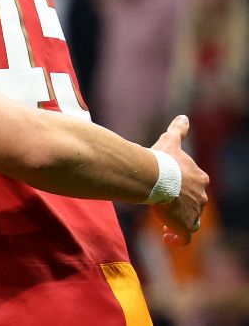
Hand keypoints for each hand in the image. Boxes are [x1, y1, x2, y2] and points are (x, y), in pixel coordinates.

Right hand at [149, 115, 208, 245]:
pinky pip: (183, 238)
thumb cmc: (162, 160)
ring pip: (190, 221)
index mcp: (199, 178)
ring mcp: (194, 212)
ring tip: (164, 221)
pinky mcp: (185, 226)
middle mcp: (201, 196)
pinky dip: (176, 239)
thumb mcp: (171, 142)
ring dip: (178, 221)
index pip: (195, 186)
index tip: (169, 190)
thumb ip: (178, 130)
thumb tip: (183, 116)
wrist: (155, 177)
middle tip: (164, 204)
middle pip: (194, 204)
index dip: (183, 189)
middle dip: (181, 206)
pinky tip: (167, 237)